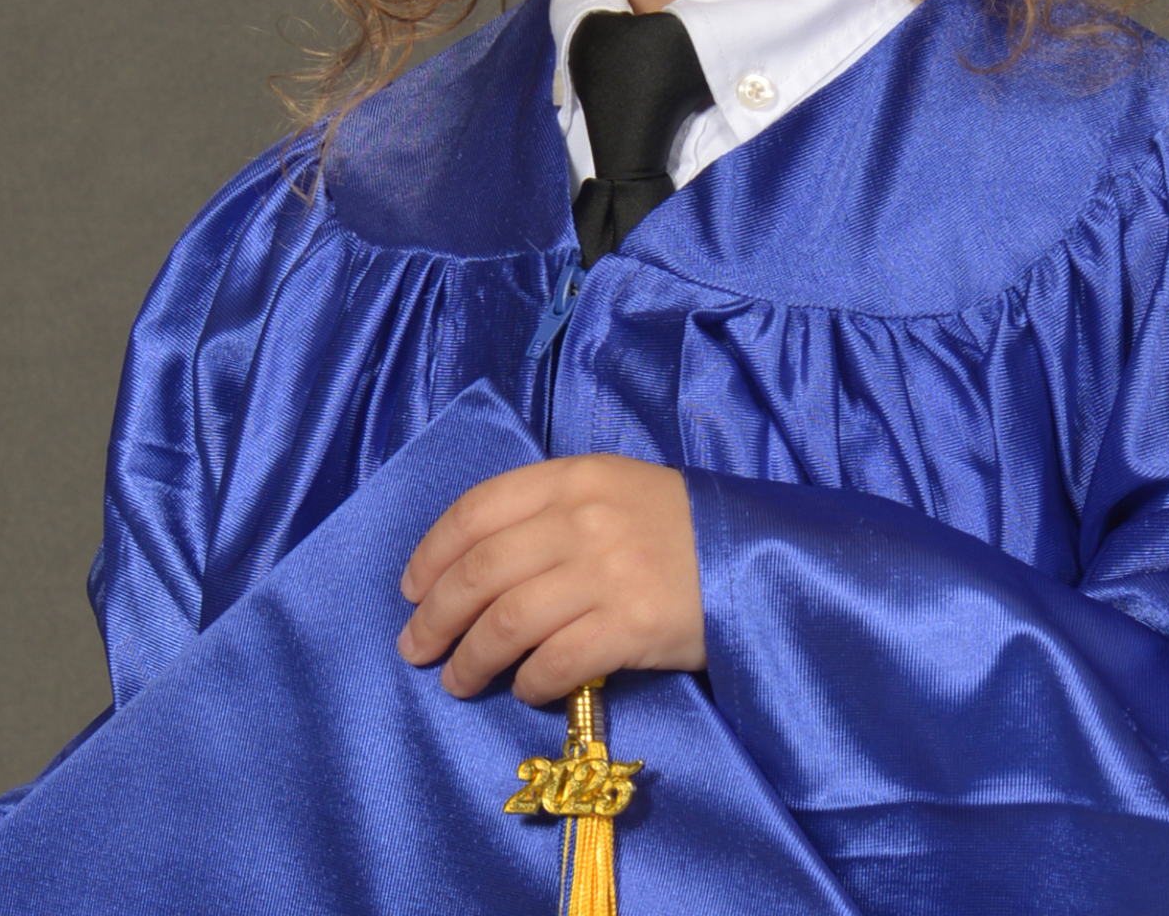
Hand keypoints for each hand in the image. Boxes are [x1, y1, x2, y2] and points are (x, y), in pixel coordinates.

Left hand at [396, 454, 705, 703]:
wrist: (757, 556)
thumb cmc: (676, 525)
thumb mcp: (612, 489)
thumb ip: (549, 511)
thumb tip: (472, 564)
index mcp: (574, 478)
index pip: (477, 510)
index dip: (432, 553)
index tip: (411, 588)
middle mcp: (584, 519)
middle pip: (480, 572)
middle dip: (434, 617)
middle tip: (415, 649)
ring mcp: (608, 573)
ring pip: (506, 622)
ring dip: (469, 660)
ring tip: (457, 681)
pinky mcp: (632, 626)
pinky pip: (556, 662)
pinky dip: (528, 683)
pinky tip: (525, 690)